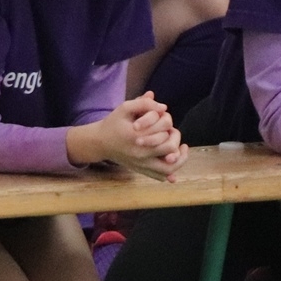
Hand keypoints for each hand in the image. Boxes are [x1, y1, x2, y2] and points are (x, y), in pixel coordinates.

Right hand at [68, 92, 189, 181]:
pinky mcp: (140, 170)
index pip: (164, 134)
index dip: (169, 125)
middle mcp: (140, 153)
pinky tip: (172, 161)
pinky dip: (169, 173)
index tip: (166, 119)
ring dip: (179, 160)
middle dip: (176, 140)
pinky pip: (159, 176)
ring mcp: (141, 164)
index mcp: (138, 137)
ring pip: (168, 169)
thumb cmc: (113, 123)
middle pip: (170, 151)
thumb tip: (164, 107)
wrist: (100, 142)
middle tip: (174, 133)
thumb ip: (143, 104)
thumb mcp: (124, 108)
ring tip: (181, 150)